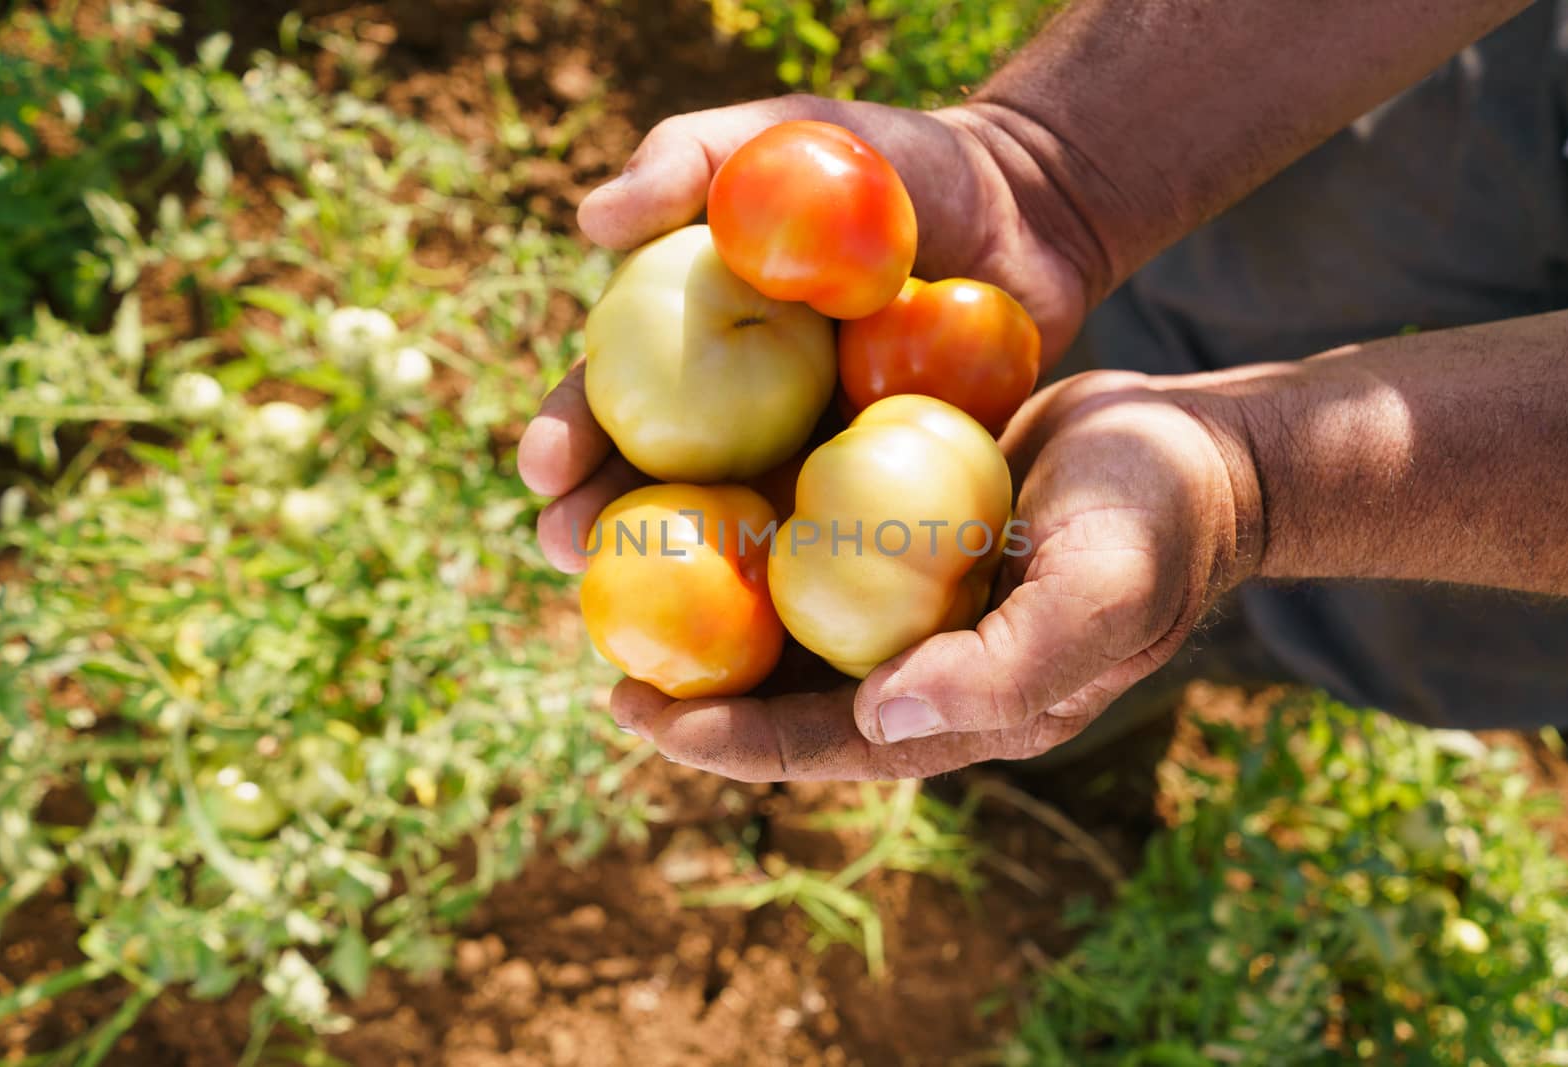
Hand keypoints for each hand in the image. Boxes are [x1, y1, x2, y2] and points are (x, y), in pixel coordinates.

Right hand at [521, 94, 1091, 573]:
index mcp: (691, 337)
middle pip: (652, 483)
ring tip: (645, 615)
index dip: (568, 433)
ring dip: (683, 576)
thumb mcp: (783, 135)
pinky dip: (802, 587)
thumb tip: (590, 219)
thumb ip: (689, 161)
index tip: (544, 468)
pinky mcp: (881, 493)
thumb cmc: (893, 167)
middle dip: (599, 524)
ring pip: (730, 532)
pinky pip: (836, 546)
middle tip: (571, 555)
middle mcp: (735, 411)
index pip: (610, 393)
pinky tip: (777, 630)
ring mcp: (807, 459)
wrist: (1023, 212)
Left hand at [605, 371, 1261, 779]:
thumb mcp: (1102, 593)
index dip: (732, 742)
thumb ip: (1005, 669)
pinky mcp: (902, 519)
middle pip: (785, 686)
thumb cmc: (1161, 522)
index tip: (642, 718)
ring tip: (613, 575)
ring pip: (786, 610)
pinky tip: (684, 481)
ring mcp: (908, 589)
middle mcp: (917, 657)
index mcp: (955, 704)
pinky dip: (751, 522)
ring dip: (707, 601)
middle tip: (603, 657)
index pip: (826, 743)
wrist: (1202, 445)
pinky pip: (812, 530)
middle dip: (696, 685)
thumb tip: (881, 720)